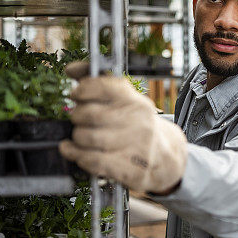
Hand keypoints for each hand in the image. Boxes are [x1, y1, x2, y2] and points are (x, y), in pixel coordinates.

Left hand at [59, 64, 187, 192]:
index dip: (83, 89)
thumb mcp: (127, 101)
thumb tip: (70, 69)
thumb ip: (98, 82)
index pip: (103, 86)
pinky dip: (77, 156)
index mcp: (136, 101)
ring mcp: (135, 145)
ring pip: (87, 138)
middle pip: (89, 114)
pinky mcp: (130, 168)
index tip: (76, 95)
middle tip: (78, 119)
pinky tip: (75, 152)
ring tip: (80, 137)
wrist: (166, 155)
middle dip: (76, 116)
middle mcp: (138, 121)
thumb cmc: (138, 124)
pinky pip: (92, 160)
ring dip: (76, 138)